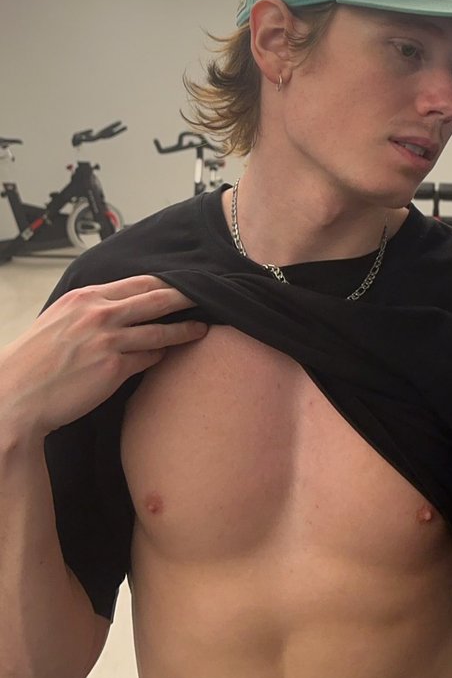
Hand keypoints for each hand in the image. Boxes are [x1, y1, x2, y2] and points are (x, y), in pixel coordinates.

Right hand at [0, 275, 208, 436]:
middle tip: (207, 295)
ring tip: (202, 327)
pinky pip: (148, 358)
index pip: (138, 282)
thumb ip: (87, 308)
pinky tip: (169, 355)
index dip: (165, 282)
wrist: (16, 395)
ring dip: (184, 329)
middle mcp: (99, 314)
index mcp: (85, 297)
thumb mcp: (58, 319)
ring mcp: (108, 340)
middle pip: (156, 299)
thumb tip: (115, 305)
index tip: (183, 283)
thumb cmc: (34, 360)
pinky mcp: (113, 368)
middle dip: (185, 296)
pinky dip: (161, 355)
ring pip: (158, 330)